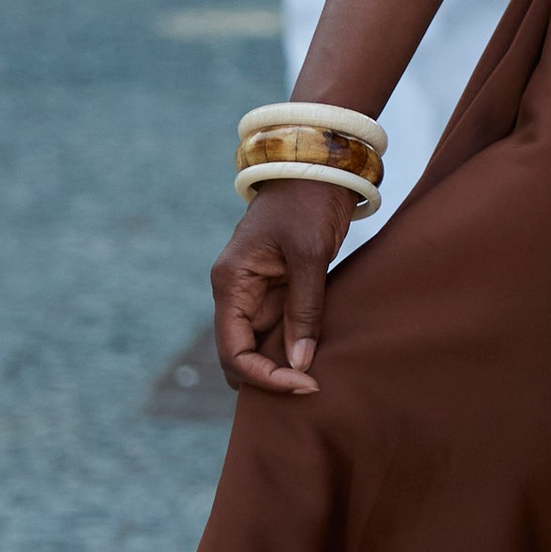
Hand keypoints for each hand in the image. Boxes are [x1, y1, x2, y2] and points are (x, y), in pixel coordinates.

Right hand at [213, 179, 353, 394]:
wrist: (319, 164)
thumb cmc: (309, 201)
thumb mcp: (310, 254)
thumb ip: (304, 309)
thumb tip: (299, 364)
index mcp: (231, 283)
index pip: (232, 351)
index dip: (262, 377)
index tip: (304, 384)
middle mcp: (236, 292)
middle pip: (239, 356)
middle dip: (268, 378)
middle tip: (312, 387)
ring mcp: (256, 291)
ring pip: (259, 346)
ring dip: (282, 365)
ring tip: (317, 377)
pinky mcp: (277, 288)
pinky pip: (278, 329)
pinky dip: (293, 346)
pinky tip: (318, 356)